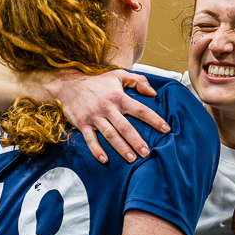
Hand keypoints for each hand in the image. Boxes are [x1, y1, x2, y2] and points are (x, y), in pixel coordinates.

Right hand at [45, 68, 169, 163]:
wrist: (68, 84)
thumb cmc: (96, 82)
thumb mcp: (118, 75)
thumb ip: (138, 80)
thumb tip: (153, 93)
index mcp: (119, 97)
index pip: (140, 110)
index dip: (154, 119)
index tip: (166, 129)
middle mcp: (108, 108)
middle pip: (125, 127)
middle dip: (136, 140)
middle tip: (147, 152)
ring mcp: (94, 116)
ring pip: (110, 134)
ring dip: (121, 148)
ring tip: (132, 159)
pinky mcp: (82, 123)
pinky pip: (90, 139)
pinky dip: (96, 150)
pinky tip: (105, 159)